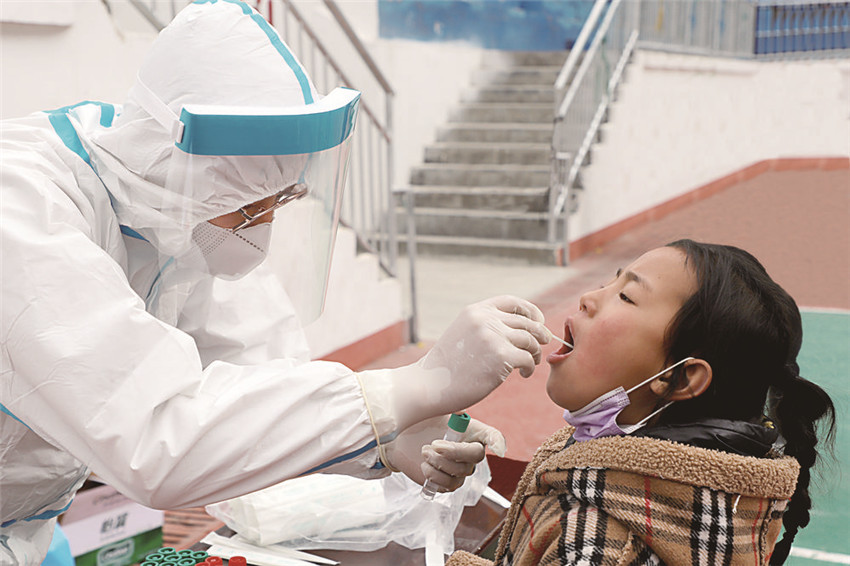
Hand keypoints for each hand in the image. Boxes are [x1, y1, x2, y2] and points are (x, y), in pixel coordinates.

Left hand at [384, 415, 504, 489]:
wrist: (403, 439)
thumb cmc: (421, 421)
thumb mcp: (433, 409)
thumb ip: (446, 404)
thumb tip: (458, 411)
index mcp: (472, 430)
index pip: (493, 436)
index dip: (498, 442)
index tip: (497, 449)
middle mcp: (470, 451)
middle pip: (476, 456)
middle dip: (453, 451)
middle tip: (432, 443)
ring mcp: (461, 468)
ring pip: (460, 473)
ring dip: (439, 463)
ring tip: (423, 451)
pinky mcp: (448, 482)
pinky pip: (449, 485)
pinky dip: (435, 476)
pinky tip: (424, 465)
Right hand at [412, 295, 548, 420]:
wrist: (429, 385)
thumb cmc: (447, 366)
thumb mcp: (463, 333)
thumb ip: (485, 326)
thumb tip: (518, 329)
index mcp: (476, 311)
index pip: (512, 302)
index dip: (530, 311)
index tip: (538, 322)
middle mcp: (486, 319)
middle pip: (526, 322)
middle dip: (540, 333)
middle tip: (544, 343)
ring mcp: (494, 336)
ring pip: (530, 340)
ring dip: (535, 352)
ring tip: (530, 363)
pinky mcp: (501, 356)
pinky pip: (528, 358)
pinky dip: (530, 367)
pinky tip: (524, 374)